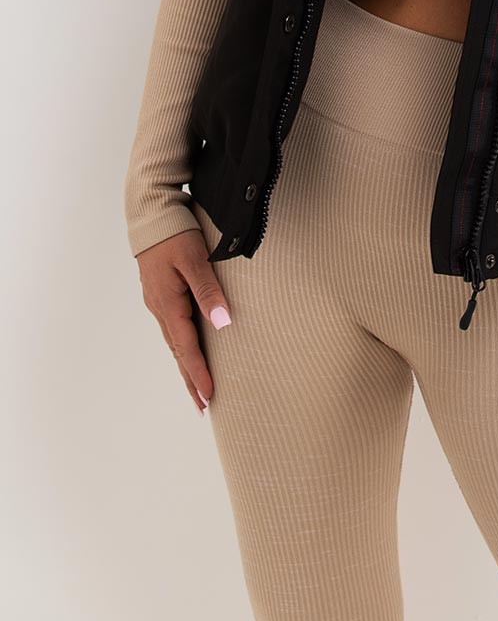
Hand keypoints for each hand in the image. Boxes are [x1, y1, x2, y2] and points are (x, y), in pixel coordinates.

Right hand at [136, 228, 231, 414]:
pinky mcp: (161, 293)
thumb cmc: (175, 234)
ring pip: (174, 341)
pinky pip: (173, 327)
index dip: (199, 373)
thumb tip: (223, 324)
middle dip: (190, 379)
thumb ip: (209, 292)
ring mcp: (158, 301)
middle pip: (178, 351)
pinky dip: (182, 346)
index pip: (187, 348)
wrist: (151, 213)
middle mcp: (160, 307)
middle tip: (203, 407)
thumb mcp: (195, 260)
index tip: (209, 398)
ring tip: (197, 388)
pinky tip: (188, 350)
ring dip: (186, 365)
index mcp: (168, 304)